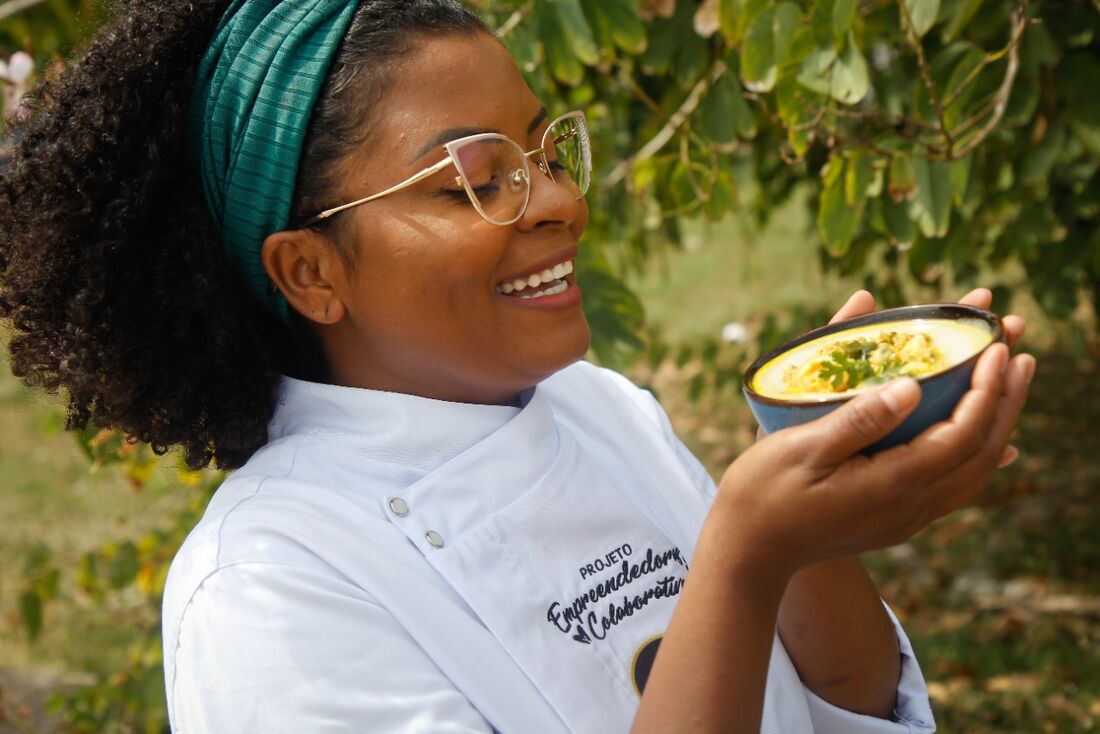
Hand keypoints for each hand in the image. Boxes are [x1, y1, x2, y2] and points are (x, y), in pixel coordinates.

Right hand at [715, 318, 1033, 579]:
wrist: (749, 553)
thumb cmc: (762, 493)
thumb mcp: (801, 449)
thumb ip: (858, 419)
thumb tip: (912, 387)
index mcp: (890, 484)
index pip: (961, 434)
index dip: (985, 388)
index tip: (995, 346)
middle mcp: (910, 505)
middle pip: (982, 451)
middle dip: (1006, 398)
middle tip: (1019, 347)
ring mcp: (907, 517)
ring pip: (975, 471)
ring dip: (998, 422)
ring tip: (1009, 381)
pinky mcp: (897, 520)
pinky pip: (956, 485)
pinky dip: (980, 453)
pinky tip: (988, 440)